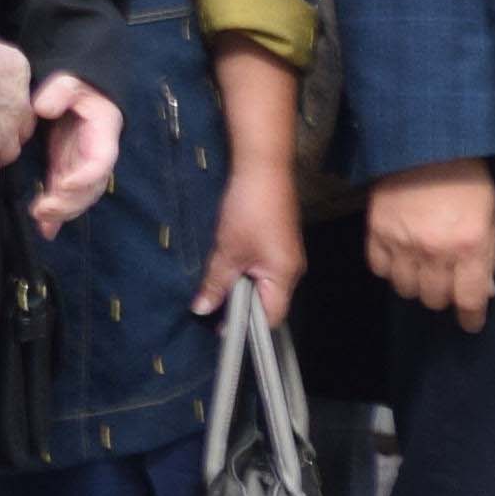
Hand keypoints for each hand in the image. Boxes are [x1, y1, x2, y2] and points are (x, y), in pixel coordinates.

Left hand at [21, 73, 123, 237]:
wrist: (80, 96)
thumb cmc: (78, 89)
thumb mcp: (71, 83)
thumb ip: (59, 92)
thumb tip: (43, 108)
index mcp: (103, 134)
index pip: (100, 161)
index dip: (85, 177)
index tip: (63, 185)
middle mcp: (97, 157)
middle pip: (91, 188)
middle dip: (69, 203)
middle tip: (43, 210)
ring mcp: (83, 168)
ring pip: (80, 199)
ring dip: (62, 213)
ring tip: (39, 218)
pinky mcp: (69, 174)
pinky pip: (67, 199)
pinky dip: (58, 217)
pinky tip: (46, 232)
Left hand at [196, 160, 306, 316]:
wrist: (262, 169)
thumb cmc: (249, 211)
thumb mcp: (227, 250)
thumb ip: (216, 283)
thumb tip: (202, 309)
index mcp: (285, 277)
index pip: (270, 317)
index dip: (246, 325)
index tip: (219, 326)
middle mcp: (292, 270)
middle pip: (267, 301)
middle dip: (241, 305)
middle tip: (212, 303)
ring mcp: (287, 255)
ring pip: (263, 283)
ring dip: (240, 285)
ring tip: (216, 282)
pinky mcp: (280, 243)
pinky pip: (263, 267)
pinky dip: (245, 270)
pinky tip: (227, 263)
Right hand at [369, 160, 494, 329]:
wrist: (427, 144)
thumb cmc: (467, 181)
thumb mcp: (490, 218)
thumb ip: (486, 256)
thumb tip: (482, 291)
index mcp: (470, 246)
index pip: (469, 300)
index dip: (471, 317)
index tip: (471, 322)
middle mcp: (435, 251)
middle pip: (435, 299)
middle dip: (444, 296)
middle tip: (447, 282)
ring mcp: (402, 242)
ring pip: (406, 290)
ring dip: (417, 285)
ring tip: (422, 270)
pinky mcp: (376, 232)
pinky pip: (380, 269)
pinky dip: (391, 269)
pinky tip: (400, 257)